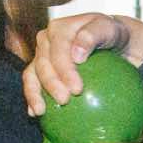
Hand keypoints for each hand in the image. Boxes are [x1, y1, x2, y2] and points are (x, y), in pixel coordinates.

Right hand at [23, 13, 142, 113]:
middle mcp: (45, 40)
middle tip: (65, 101)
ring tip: (41, 111)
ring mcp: (40, 55)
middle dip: (51, 84)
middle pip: (43, 64)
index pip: (59, 50)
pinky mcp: (39, 69)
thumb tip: (77, 55)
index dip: (64, 70)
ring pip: (32, 75)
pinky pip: (31, 84)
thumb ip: (93, 36)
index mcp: (59, 28)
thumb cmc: (110, 34)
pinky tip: (35, 113)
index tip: (77, 89)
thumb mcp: (108, 29)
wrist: (109, 40)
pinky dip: (32, 98)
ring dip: (34, 93)